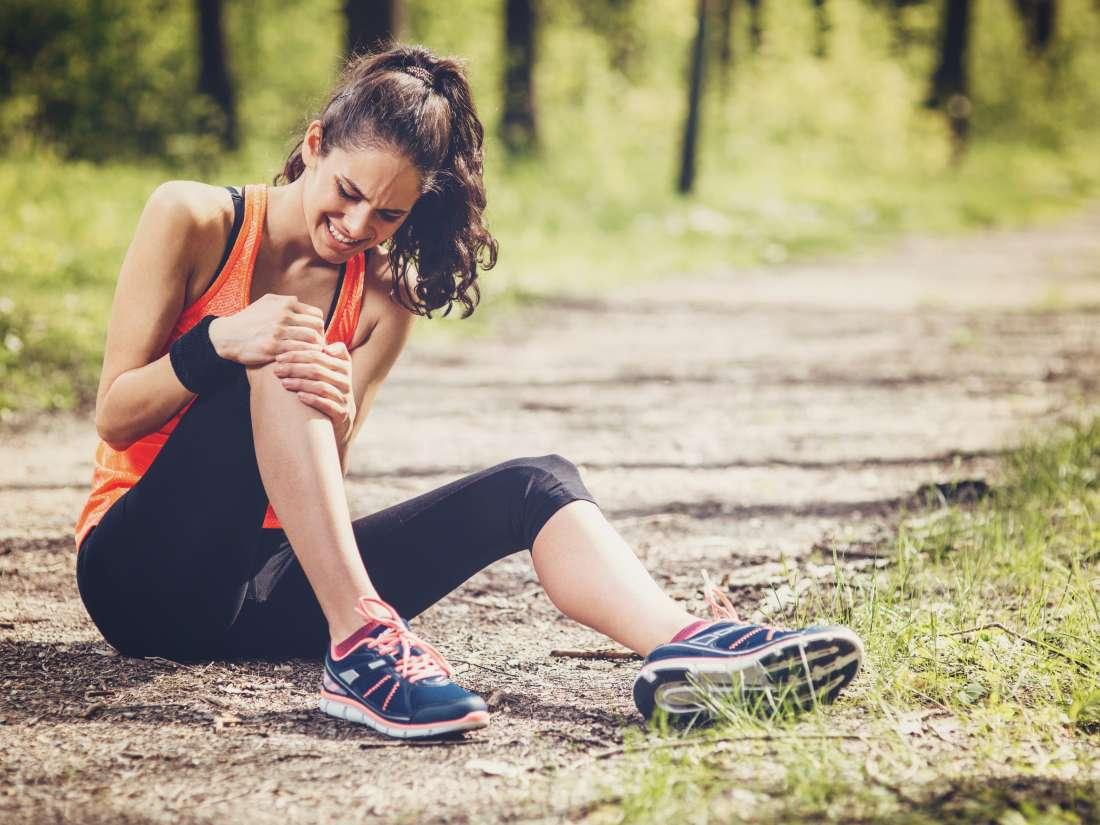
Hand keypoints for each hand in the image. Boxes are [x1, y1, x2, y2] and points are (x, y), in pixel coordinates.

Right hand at [209, 294, 324, 365]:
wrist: (227, 335)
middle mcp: (284, 315)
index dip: (319, 327)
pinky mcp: (273, 347)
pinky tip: (301, 361)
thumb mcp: (267, 303)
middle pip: (317, 327)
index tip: (316, 336)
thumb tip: (301, 303)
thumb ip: (286, 302)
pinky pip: (299, 352)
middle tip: (317, 348)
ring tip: (312, 356)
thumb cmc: (249, 320)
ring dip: (315, 349)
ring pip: (311, 340)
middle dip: (320, 338)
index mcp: (286, 303)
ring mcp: (279, 331)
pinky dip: (304, 357)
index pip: (316, 314)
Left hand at [273, 340, 355, 439]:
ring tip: (284, 383)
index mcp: (343, 364)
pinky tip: (299, 397)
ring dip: (300, 383)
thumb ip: (324, 352)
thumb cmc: (329, 386)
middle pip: (317, 370)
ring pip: (321, 386)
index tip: (279, 357)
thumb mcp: (331, 366)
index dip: (297, 355)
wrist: (342, 416)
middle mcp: (345, 380)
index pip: (318, 355)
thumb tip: (319, 343)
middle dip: (294, 368)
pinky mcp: (342, 413)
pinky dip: (312, 399)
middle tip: (277, 370)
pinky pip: (327, 404)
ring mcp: (344, 397)